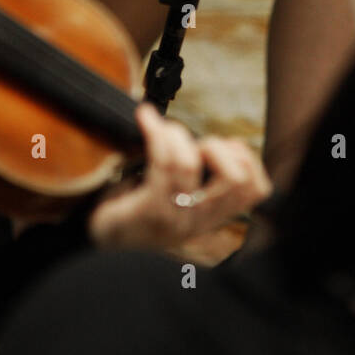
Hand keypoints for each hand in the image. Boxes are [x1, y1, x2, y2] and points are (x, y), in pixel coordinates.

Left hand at [88, 103, 270, 251]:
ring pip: (189, 164)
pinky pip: (161, 163)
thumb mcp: (179, 198)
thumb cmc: (137, 206)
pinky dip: (156, 132)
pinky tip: (145, 118)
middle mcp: (198, 222)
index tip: (228, 145)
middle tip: (194, 144)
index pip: (256, 191)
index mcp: (210, 217)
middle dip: (217, 147)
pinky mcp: (147, 210)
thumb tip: (223, 143)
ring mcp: (174, 218)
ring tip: (163, 129)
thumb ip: (202, 180)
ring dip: (177, 134)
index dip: (249, 159)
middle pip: (233, 178)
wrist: (98, 236)